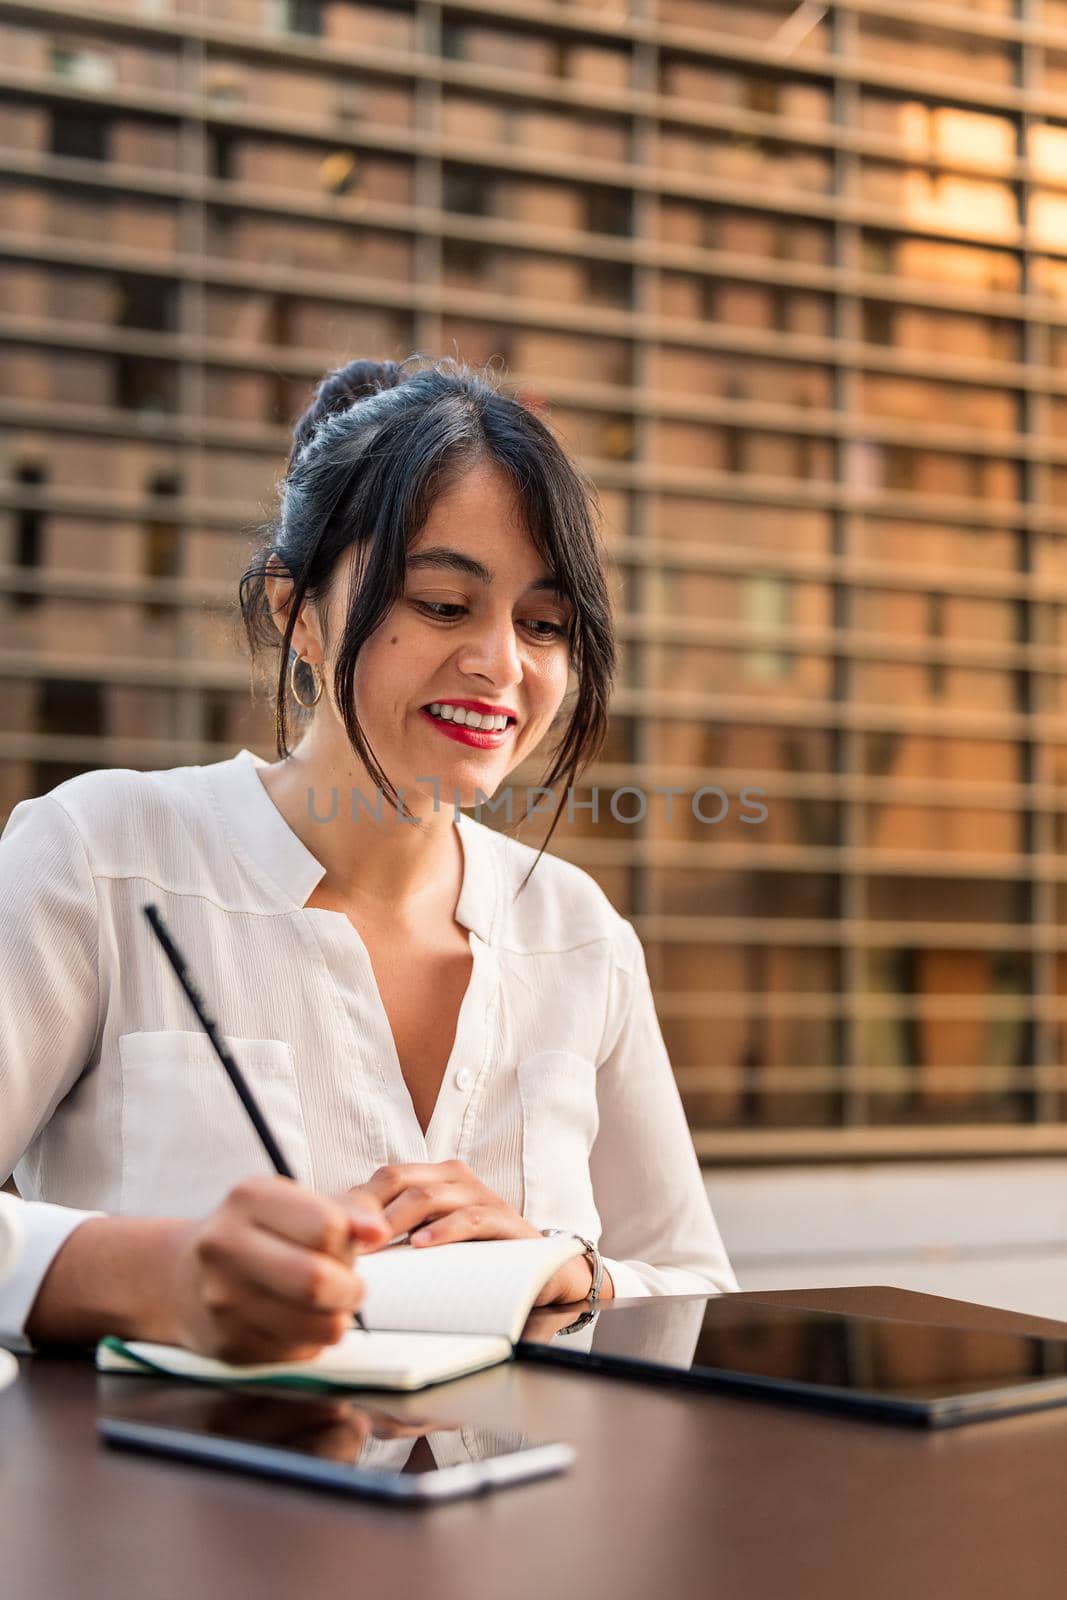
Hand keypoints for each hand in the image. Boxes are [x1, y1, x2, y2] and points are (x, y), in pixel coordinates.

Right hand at [162, 1175, 389, 1363]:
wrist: (185, 1277)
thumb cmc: (259, 1235)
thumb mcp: (295, 1204)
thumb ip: (346, 1210)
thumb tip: (377, 1231)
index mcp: (248, 1199)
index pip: (326, 1226)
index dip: (352, 1241)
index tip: (354, 1245)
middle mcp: (225, 1246)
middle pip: (315, 1280)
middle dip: (351, 1289)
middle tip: (353, 1287)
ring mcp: (221, 1300)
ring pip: (315, 1325)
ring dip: (338, 1319)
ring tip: (330, 1305)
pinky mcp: (227, 1344)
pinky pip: (298, 1353)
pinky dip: (312, 1341)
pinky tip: (298, 1322)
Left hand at [348, 1160, 611, 1306]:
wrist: (542, 1272)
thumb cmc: (475, 1257)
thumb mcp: (429, 1242)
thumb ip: (395, 1238)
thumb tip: (340, 1248)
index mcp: (433, 1178)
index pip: (383, 1178)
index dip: (354, 1201)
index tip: (328, 1232)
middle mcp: (455, 1179)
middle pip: (399, 1178)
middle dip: (367, 1208)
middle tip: (344, 1239)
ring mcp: (481, 1196)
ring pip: (429, 1195)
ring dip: (396, 1220)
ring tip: (375, 1243)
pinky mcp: (506, 1221)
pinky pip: (472, 1218)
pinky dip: (444, 1230)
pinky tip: (422, 1245)